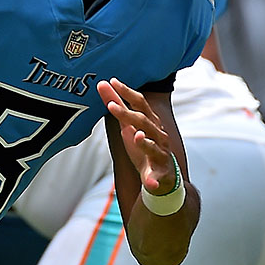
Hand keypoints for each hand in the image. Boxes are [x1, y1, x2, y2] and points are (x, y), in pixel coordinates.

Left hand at [98, 78, 176, 193]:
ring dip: (145, 142)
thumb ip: (116, 104)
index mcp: (150, 122)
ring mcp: (161, 154)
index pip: (140, 103)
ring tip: (136, 136)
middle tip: (111, 106)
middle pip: (144, 122)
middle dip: (128, 114)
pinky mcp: (161, 173)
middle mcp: (158, 135)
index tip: (112, 82)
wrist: (162, 175)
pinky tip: (151, 182)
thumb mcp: (127, 124)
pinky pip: (157, 177)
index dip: (127, 92)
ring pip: (154, 147)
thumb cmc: (143, 144)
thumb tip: (102, 84)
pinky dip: (154, 179)